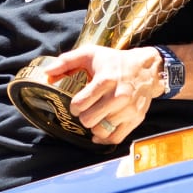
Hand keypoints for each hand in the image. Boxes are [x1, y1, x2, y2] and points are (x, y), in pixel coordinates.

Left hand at [43, 45, 164, 146]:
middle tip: (85, 112)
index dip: (74, 107)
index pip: (81, 104)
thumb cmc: (114, 61)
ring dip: (93, 127)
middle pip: (89, 120)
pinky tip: (100, 132)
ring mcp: (128, 109)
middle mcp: (118, 96)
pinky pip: (116, 138)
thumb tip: (46, 72)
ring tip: (94, 118)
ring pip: (101, 131)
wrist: (146, 69)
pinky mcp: (136, 119)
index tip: (76, 104)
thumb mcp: (90, 53)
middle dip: (83, 117)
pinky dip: (105, 138)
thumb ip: (66, 61)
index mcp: (105, 80)